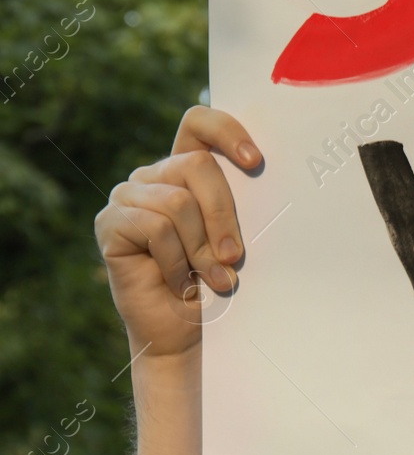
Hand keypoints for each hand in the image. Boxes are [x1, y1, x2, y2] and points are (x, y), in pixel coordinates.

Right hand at [94, 105, 260, 362]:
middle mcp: (155, 175)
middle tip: (235, 257)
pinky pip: (154, 227)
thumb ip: (241, 199)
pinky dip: (175, 260)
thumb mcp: (239, 233)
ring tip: (212, 278)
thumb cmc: (221, 279)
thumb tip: (261, 168)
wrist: (190, 332)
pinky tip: (178, 281)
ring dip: (201, 247)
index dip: (226, 130)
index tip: (256, 161)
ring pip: (178, 200)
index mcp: (188, 167)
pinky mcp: (109, 223)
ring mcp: (128, 196)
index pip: (199, 122)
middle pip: (197, 164)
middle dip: (224, 215)